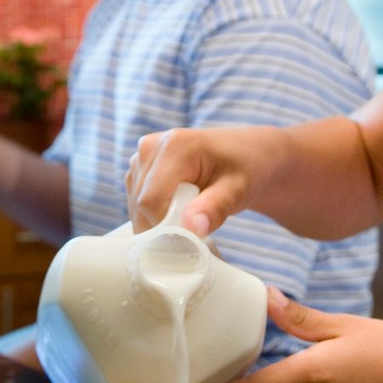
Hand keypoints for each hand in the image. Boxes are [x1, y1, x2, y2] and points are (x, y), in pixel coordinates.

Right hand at [126, 125, 282, 236]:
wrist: (247, 154)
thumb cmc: (246, 169)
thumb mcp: (238, 190)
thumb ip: (214, 208)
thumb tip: (192, 227)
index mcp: (174, 146)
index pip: (150, 200)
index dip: (166, 226)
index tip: (191, 237)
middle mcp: (150, 146)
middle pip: (139, 203)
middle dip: (162, 225)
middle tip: (194, 229)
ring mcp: (142, 155)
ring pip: (135, 204)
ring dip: (158, 219)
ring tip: (190, 214)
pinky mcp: (140, 166)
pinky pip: (136, 200)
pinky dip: (154, 212)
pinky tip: (179, 208)